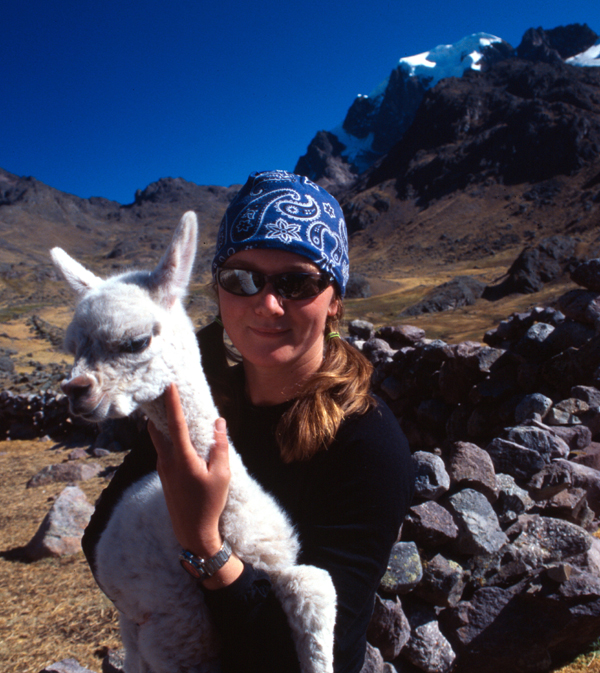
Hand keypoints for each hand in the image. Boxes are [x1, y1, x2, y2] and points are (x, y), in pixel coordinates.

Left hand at [148, 383, 230, 557]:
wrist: (192, 533)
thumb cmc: (210, 504)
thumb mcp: (222, 475)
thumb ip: (220, 446)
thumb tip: (219, 422)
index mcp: (182, 459)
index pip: (175, 423)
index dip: (172, 402)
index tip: (168, 384)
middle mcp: (167, 461)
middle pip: (157, 428)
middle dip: (159, 408)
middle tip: (163, 390)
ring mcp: (163, 468)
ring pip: (158, 438)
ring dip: (162, 422)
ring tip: (170, 407)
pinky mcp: (164, 474)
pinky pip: (163, 448)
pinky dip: (167, 436)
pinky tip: (178, 434)